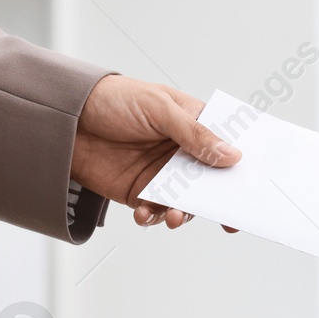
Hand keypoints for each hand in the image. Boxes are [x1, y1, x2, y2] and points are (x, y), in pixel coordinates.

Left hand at [70, 74, 241, 227]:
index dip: (243, 166)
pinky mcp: (140, 191)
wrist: (64, 118)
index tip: (255, 188)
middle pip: (213, 181)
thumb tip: (231, 156)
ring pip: (186, 202)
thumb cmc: (113, 99)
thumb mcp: (159, 108)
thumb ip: (194, 134)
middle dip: (219, 200)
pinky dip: (153, 217)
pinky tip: (144, 213)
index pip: (228, 147)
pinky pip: (155, 210)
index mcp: (195, 125)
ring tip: (172, 216)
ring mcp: (162, 174)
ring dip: (183, 213)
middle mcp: (183, 152)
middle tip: (226, 218)